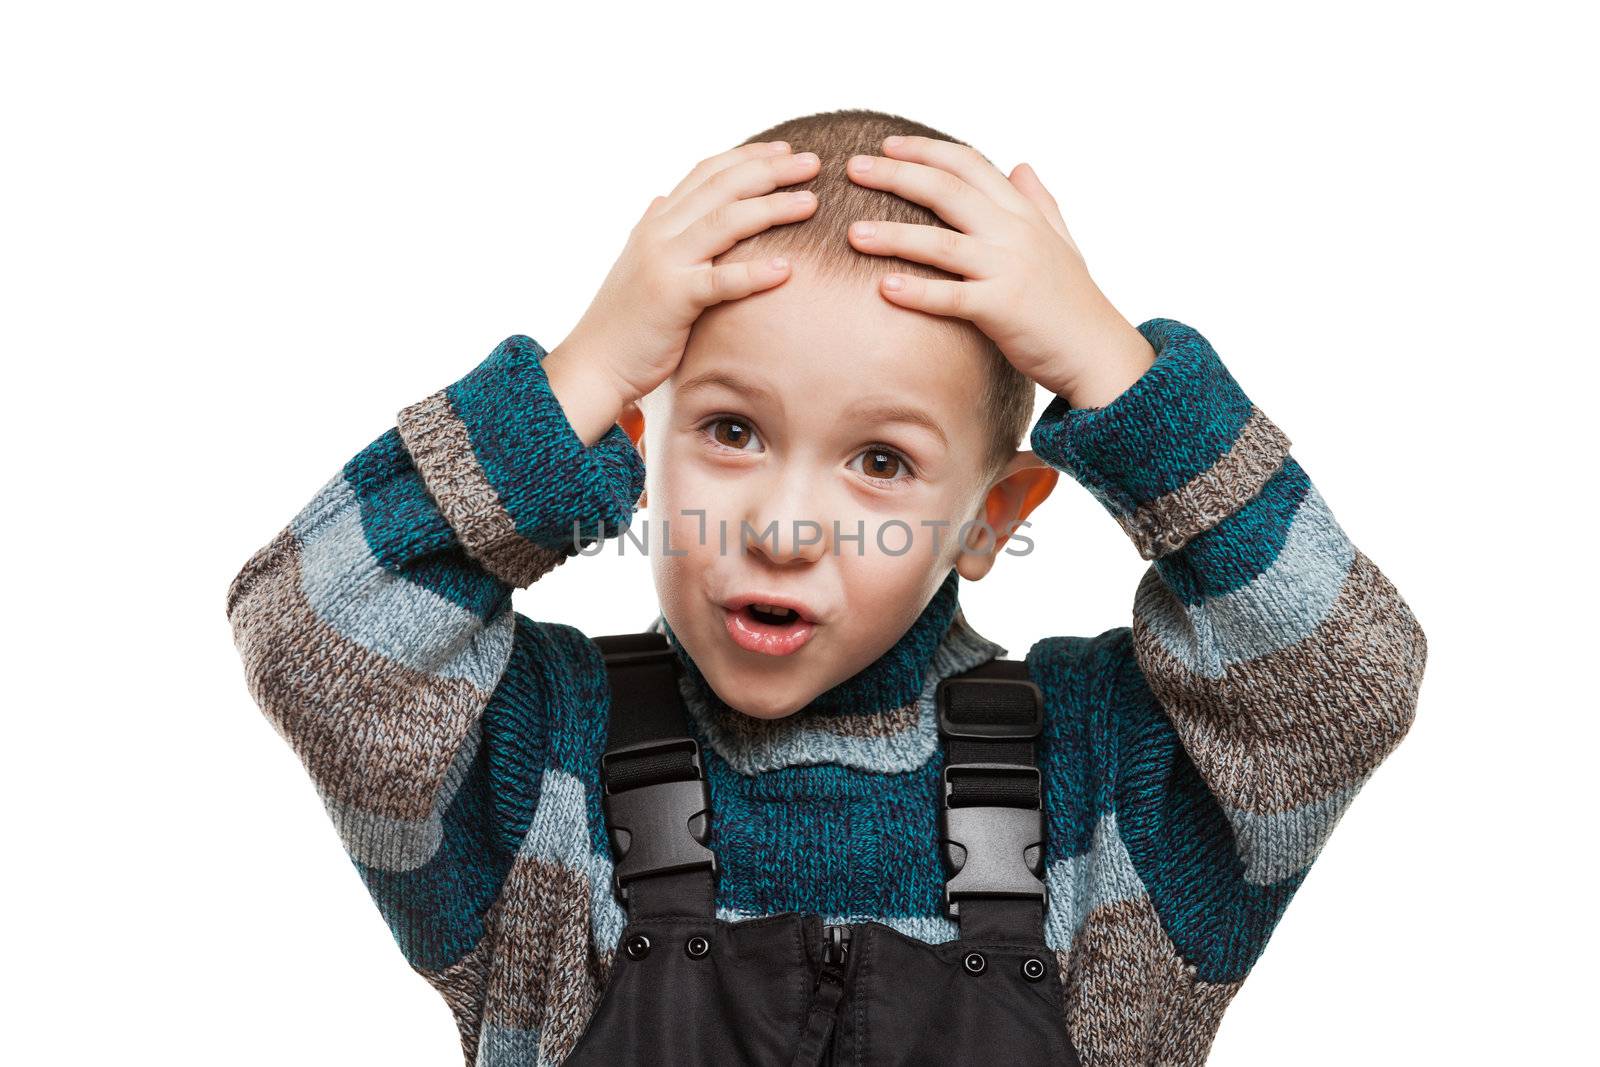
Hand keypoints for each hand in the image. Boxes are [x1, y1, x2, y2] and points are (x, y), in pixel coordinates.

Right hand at [547, 141, 820, 436]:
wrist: (595, 362)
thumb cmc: (625, 319)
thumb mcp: (638, 263)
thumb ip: (655, 229)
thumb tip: (660, 198)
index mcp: (658, 222)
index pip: (707, 173)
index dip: (748, 156)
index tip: (785, 148)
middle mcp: (660, 233)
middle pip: (723, 187)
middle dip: (771, 170)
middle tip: (812, 162)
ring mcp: (665, 263)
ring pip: (725, 222)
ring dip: (772, 208)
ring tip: (810, 202)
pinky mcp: (672, 299)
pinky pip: (720, 281)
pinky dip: (754, 273)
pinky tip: (786, 269)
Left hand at [842, 136, 1154, 407]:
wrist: (1098, 352)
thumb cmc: (1074, 301)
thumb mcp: (1061, 241)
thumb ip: (1040, 201)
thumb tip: (1021, 164)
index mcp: (1023, 213)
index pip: (970, 165)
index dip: (926, 151)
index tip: (887, 146)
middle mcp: (1015, 233)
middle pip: (948, 191)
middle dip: (897, 175)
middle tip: (853, 168)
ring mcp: (1010, 269)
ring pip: (942, 244)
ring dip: (894, 236)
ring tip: (853, 234)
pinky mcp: (1004, 309)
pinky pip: (953, 298)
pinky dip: (918, 293)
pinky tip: (884, 289)